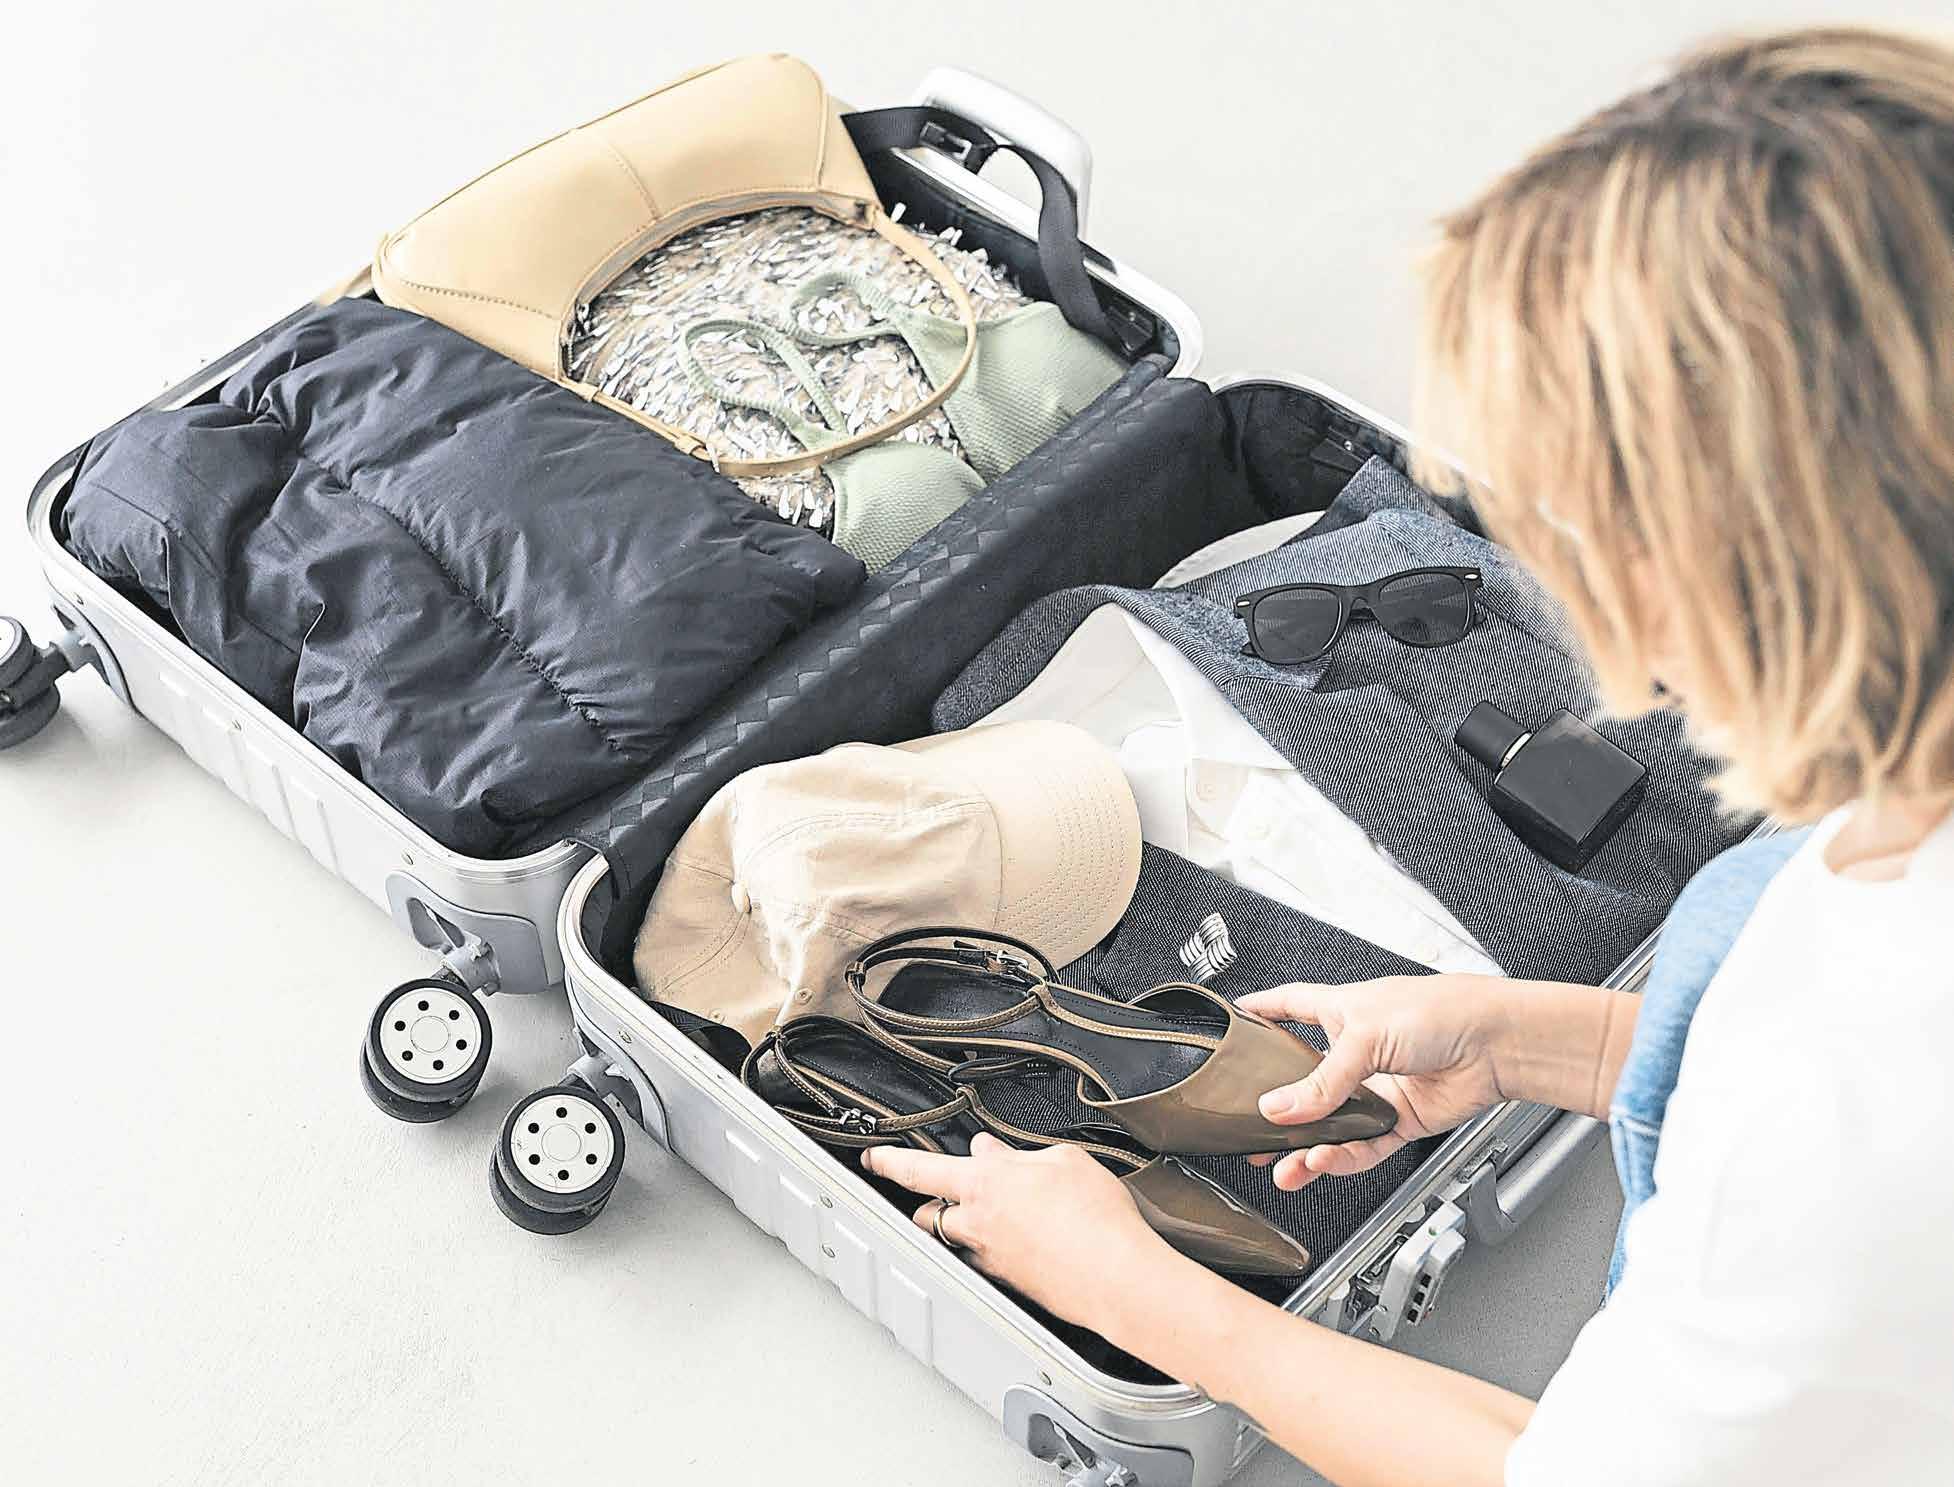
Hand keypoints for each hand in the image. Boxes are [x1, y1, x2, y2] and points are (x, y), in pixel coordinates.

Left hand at [860, 1134, 1184, 1329]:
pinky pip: (985, 1262)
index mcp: (985, 1184)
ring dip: (959, 1228)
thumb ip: (1021, 1155)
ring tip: (985, 1217)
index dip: (889, 1162)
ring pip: (954, 1240)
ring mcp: (992, 1259)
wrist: (1116, 1276)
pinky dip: (992, 1250)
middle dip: (929, 1202)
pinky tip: (1020, 1243)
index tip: (874, 1158)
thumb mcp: (1064, 1160)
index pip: (920, 1170)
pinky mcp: (1011, 1284)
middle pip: (928, 1214)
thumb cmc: (1096, 1217)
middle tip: (940, 1193)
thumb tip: (996, 1153)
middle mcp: (978, 1224)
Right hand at [1236, 975, 1511, 1191]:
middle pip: (1307, 1084)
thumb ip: (1320, 1080)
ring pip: (1332, 1125)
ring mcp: (1378, 1089)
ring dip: (1307, 1149)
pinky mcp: (1400, 1120)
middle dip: (1279, 1110)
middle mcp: (1357, 1051)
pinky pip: (1363, 1147)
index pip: (1291, 1007)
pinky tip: (1324, 1161)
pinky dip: (1342, 1158)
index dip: (1263, 1011)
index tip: (1235, 1018)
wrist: (1496, 1043)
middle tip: (1253, 1132)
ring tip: (1284, 1167)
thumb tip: (1278, 1109)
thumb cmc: (1440, 1012)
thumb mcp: (1363, 1036)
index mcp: (1342, 1012)